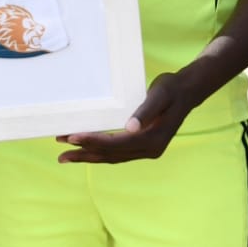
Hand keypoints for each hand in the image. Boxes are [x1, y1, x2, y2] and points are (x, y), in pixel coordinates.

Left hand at [56, 71, 190, 164]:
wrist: (186, 91)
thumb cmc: (171, 89)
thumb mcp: (159, 95)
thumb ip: (146, 111)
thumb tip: (130, 128)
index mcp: (153, 139)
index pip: (116, 143)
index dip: (93, 141)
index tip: (72, 137)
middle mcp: (150, 149)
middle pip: (111, 154)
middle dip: (85, 153)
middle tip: (61, 154)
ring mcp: (147, 150)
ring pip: (112, 157)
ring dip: (89, 157)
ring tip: (66, 157)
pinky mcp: (143, 147)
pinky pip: (117, 153)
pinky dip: (100, 153)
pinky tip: (86, 152)